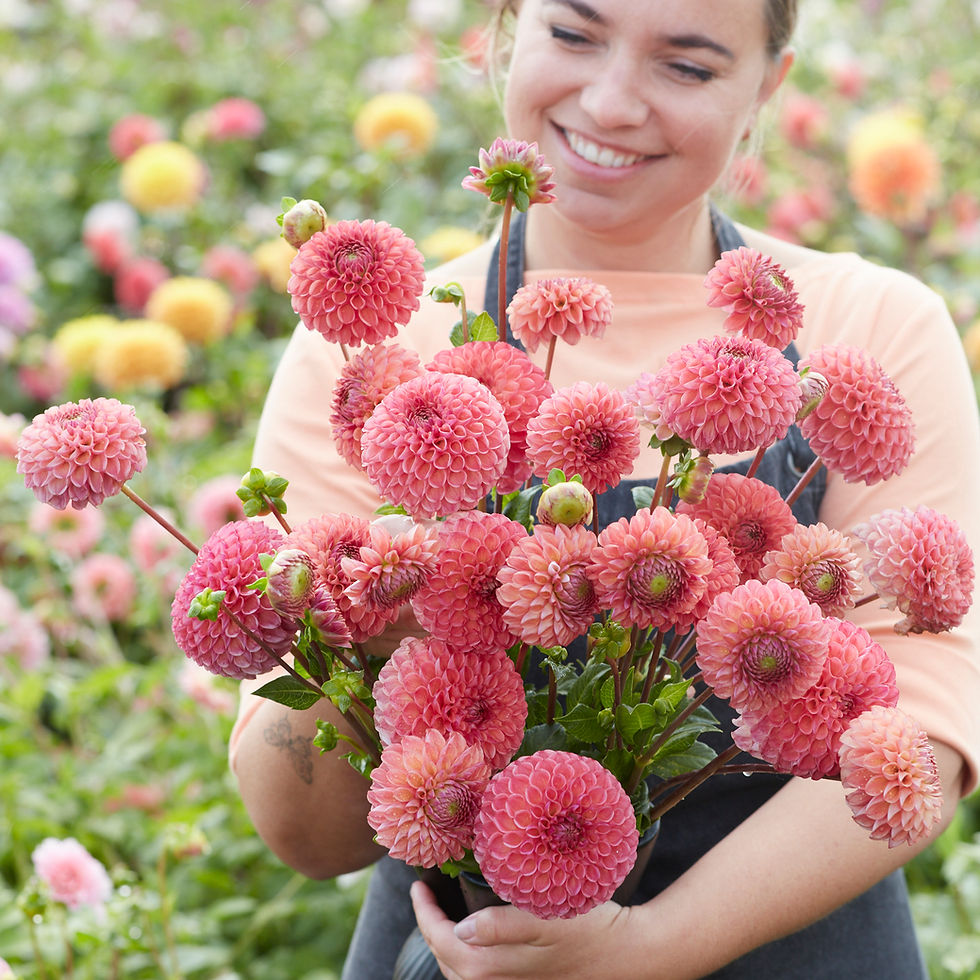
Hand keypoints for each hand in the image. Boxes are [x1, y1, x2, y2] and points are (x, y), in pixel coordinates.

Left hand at [410, 880, 639, 979]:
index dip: (425, 914)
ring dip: (446, 945)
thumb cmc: (590, 930)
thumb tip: (460, 928)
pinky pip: (482, 976)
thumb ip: (501, 925)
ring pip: (462, 972)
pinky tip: (474, 937)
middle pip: (447, 960)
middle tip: (426, 895)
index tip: (418, 886)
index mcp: (494, 967)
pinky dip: (467, 957)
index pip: (442, 941)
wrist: (629, 955)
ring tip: (442, 914)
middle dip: (430, 928)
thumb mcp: (546, 916)